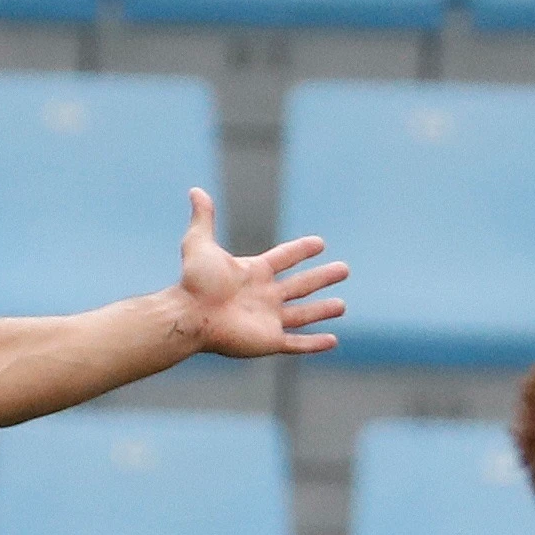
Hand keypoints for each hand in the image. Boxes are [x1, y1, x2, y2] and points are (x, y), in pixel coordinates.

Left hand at [175, 187, 348, 357]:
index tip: (320, 243)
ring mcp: (267, 319)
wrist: (190, 315)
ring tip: (341, 306)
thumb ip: (203, 218)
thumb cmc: (194, 282)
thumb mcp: (200, 244)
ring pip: (302, 315)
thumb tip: (196, 191)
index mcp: (254, 273)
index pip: (284, 258)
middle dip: (322, 278)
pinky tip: (332, 341)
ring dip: (322, 310)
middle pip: (301, 285)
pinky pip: (297, 344)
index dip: (301, 250)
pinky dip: (315, 344)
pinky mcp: (268, 341)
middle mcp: (263, 295)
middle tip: (344, 269)